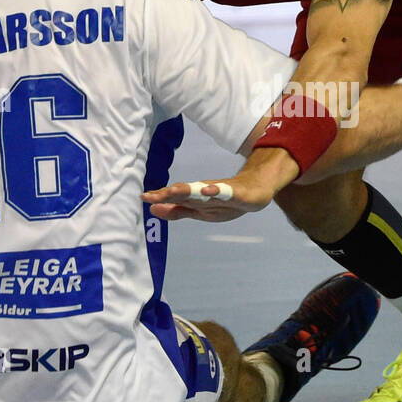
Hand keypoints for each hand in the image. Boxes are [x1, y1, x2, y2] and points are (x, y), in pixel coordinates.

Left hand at [142, 171, 279, 222]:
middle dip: (169, 194)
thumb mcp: (200, 211)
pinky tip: (208, 191)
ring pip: (203, 190)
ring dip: (188, 190)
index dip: (160, 197)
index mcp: (197, 198)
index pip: (176, 197)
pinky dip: (217, 191)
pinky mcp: (238, 194)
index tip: (144, 197)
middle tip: (152, 195)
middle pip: (186, 192)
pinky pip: (227, 192)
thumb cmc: (226, 202)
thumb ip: (178, 210)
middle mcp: (206, 192)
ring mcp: (222, 192)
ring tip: (174, 191)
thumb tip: (153, 210)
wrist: (257, 191)